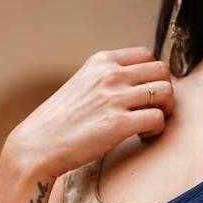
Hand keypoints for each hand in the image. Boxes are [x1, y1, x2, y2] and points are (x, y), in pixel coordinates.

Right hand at [3, 47, 174, 180]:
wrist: (37, 146)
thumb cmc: (59, 123)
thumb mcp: (81, 86)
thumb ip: (105, 80)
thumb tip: (133, 84)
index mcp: (101, 62)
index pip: (147, 55)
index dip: (153, 76)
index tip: (146, 95)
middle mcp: (110, 75)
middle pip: (162, 71)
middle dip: (164, 92)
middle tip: (154, 111)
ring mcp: (115, 98)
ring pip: (165, 93)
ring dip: (165, 111)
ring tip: (149, 126)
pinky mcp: (119, 124)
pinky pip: (158, 118)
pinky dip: (157, 129)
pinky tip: (143, 137)